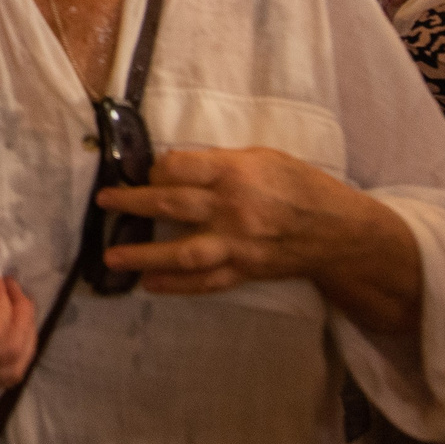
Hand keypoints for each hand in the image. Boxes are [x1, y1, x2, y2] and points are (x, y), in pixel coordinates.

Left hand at [96, 146, 421, 335]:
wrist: (340, 232)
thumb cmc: (302, 185)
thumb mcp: (264, 158)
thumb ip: (221, 163)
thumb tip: (176, 167)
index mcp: (237, 173)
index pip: (179, 168)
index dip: (154, 168)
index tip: (140, 170)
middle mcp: (233, 209)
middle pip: (171, 205)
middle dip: (132, 204)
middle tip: (104, 203)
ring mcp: (238, 244)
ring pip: (182, 251)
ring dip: (143, 255)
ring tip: (112, 257)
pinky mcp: (244, 271)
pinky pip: (204, 282)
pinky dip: (175, 285)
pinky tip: (149, 285)